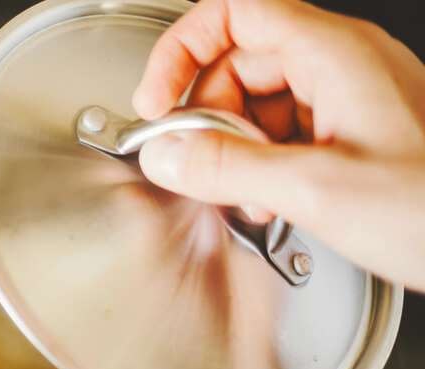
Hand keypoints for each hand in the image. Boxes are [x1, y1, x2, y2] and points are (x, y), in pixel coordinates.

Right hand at [132, 0, 424, 291]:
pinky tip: (271, 202)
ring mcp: (353, 99)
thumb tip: (167, 154)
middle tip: (198, 165)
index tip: (158, 100)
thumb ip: (228, 168)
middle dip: (208, 116)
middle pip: (240, 63)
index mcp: (336, 55)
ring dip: (235, 149)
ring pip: (261, 102)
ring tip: (243, 195)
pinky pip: (288, 132)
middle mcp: (344, 66)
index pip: (233, 13)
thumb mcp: (317, 191)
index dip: (181, 49)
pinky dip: (264, 165)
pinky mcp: (358, 134)